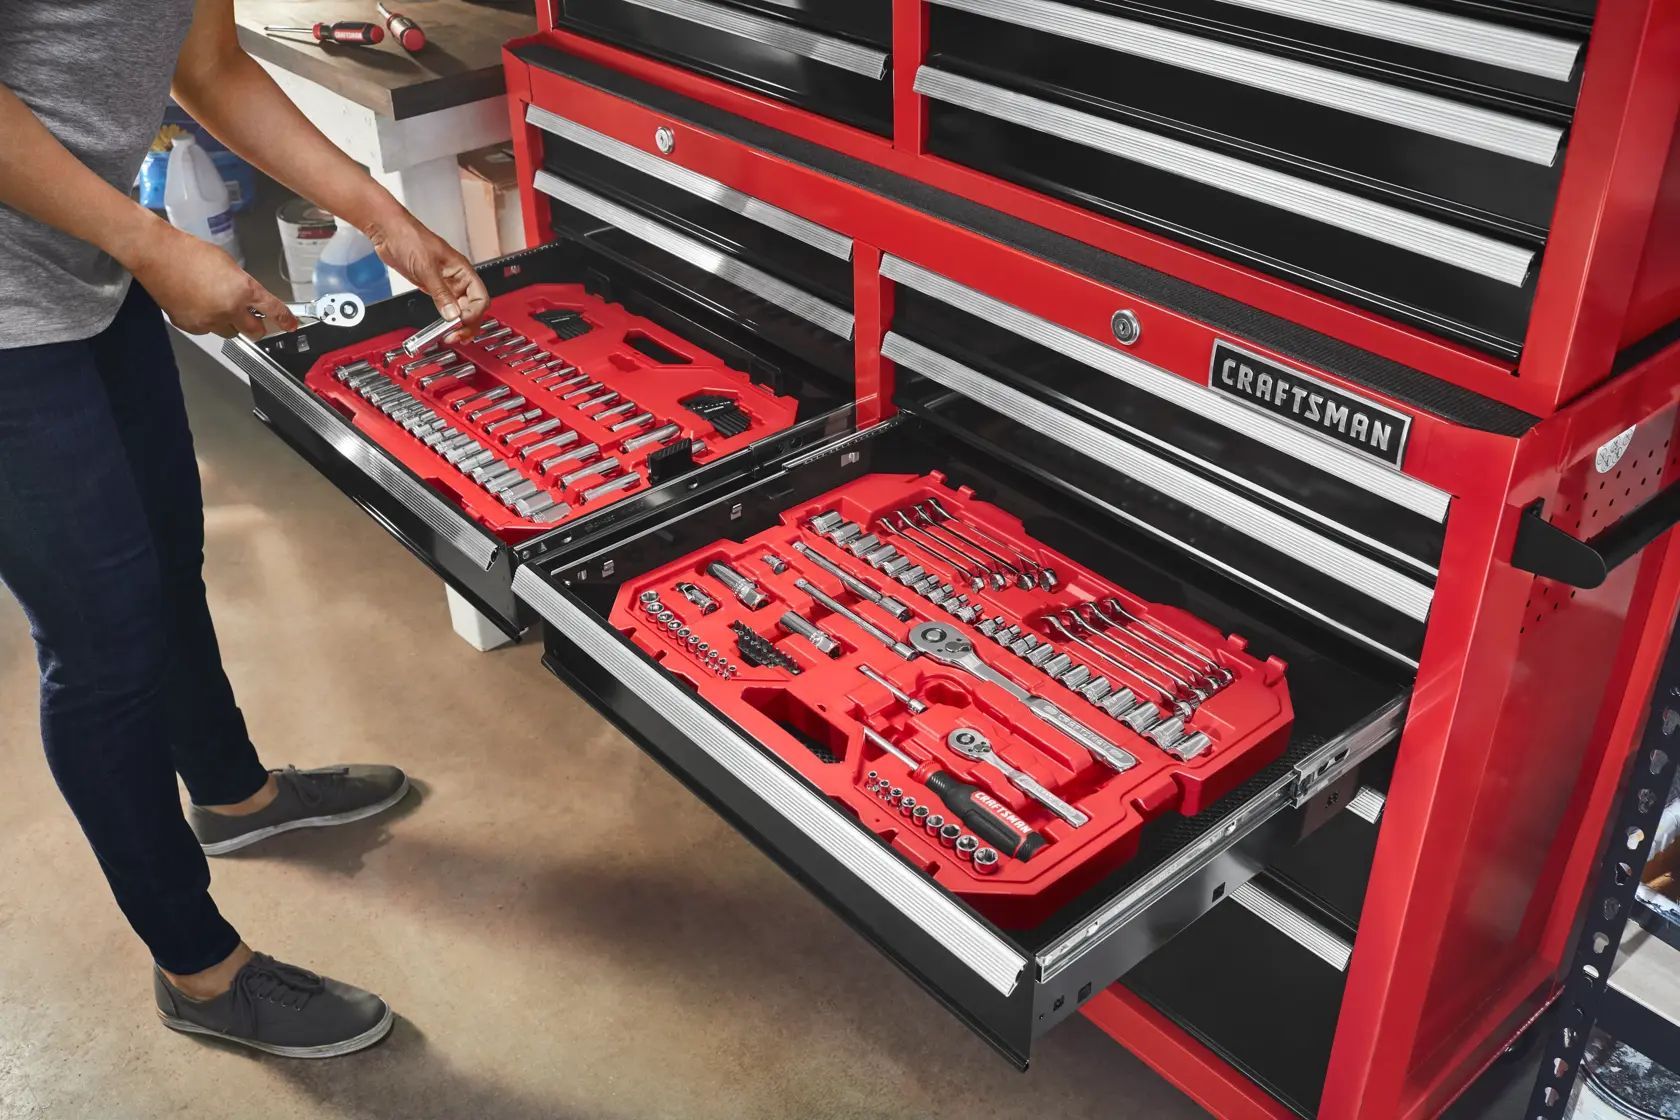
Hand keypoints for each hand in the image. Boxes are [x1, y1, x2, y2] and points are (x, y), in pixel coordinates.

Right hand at [128, 222, 295, 340]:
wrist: (157, 255)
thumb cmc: (189, 252)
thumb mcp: (228, 263)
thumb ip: (243, 284)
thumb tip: (250, 298)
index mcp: (243, 290)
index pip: (273, 310)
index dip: (285, 320)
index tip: (290, 325)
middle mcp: (229, 309)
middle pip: (255, 332)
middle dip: (257, 327)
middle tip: (253, 319)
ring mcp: (209, 321)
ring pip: (230, 333)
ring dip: (231, 324)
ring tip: (218, 305)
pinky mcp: (190, 326)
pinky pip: (207, 331)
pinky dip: (208, 322)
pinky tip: (199, 305)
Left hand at [364, 210, 488, 342]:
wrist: (388, 231)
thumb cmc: (409, 237)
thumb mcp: (426, 267)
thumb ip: (441, 293)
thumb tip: (453, 314)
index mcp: (462, 270)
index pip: (480, 297)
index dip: (473, 314)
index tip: (460, 323)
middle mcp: (457, 278)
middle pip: (473, 307)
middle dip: (467, 323)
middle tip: (456, 336)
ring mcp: (445, 283)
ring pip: (460, 309)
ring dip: (457, 323)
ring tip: (450, 335)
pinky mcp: (432, 286)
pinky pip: (445, 306)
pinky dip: (445, 318)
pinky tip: (441, 325)